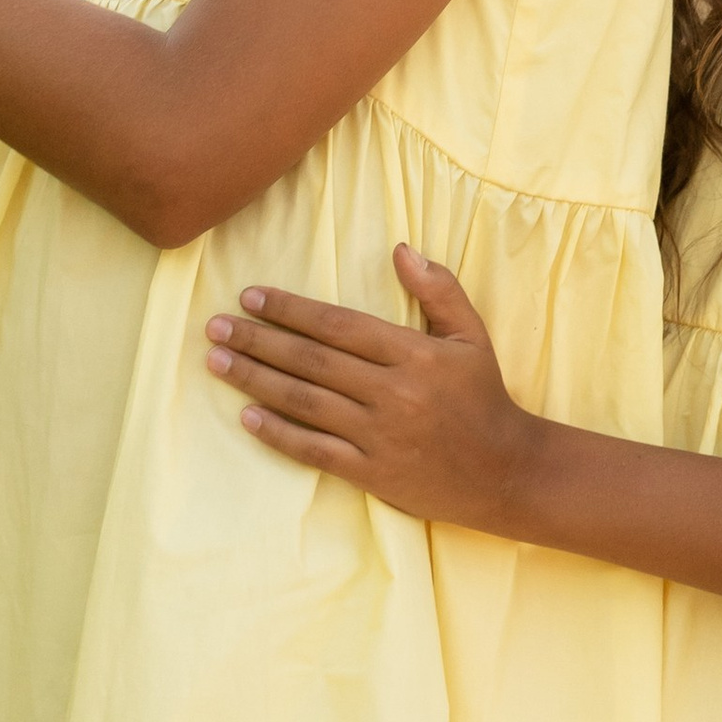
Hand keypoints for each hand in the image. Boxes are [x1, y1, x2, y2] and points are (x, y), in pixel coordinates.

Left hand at [204, 249, 539, 531]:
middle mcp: (393, 393)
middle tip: (215, 326)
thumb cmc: (484, 397)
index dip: (290, 309)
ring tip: (217, 362)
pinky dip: (279, 434)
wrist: (505, 471)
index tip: (250, 296)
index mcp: (414, 354)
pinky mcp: (373, 473)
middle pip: (312, 361)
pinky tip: (247, 416)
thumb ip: (439, 289)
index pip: (338, 325)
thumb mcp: (472, 336)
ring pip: (306, 402)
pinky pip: (316, 451)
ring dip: (256, 380)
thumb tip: (400, 248)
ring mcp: (380, 435)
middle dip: (258, 340)